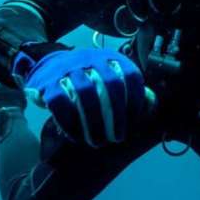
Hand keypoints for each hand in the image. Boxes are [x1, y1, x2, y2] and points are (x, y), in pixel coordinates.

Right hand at [18, 47, 151, 147]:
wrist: (48, 67)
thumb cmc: (89, 78)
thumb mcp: (110, 76)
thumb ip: (130, 89)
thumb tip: (150, 106)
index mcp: (112, 58)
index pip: (131, 75)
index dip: (137, 99)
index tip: (135, 121)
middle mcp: (92, 59)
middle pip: (110, 85)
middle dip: (117, 115)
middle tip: (118, 137)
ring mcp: (69, 69)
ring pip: (85, 94)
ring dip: (94, 122)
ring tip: (98, 141)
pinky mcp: (48, 82)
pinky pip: (60, 103)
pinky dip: (69, 123)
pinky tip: (75, 137)